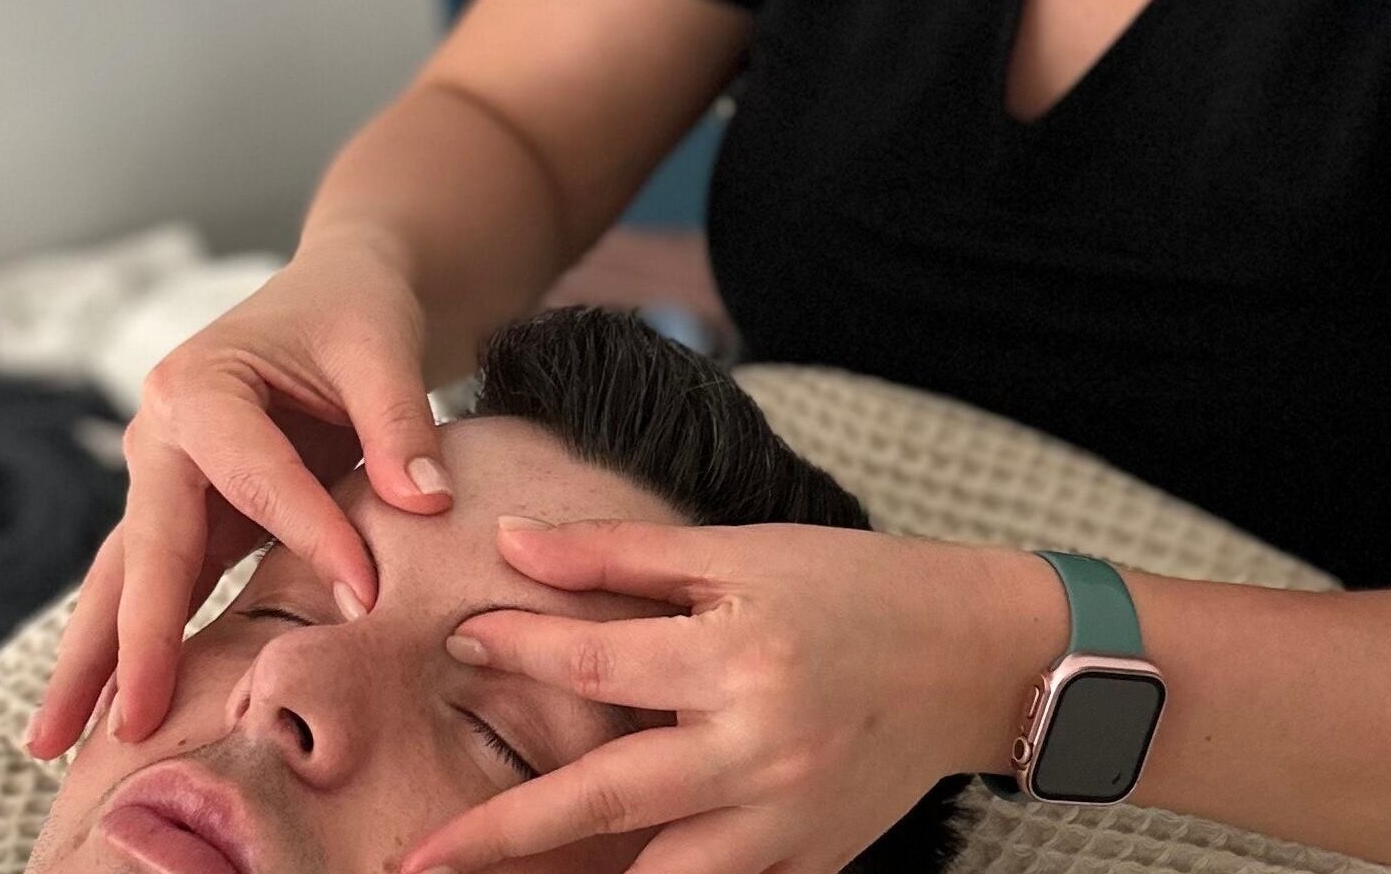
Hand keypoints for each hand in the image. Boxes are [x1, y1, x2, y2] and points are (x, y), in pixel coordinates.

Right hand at [25, 236, 455, 755]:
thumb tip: (425, 502)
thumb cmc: (355, 312)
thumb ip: (401, 421)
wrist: (335, 294)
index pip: (256, 477)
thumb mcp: (383, 345)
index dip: (311, 535)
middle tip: (131, 726)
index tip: (365, 598)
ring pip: (124, 581)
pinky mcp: (188, 516)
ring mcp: (165, 481)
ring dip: (96, 664)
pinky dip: (137, 649)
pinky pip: (158, 588)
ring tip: (57, 747)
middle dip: (134, 640)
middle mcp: (161, 436)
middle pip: (145, 547)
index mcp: (200, 383)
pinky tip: (112, 715)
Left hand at [397, 518, 1054, 873]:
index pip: (598, 661)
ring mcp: (786, 818)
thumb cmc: (851, 587)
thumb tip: (514, 547)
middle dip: (504, 834)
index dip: (519, 649)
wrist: (973, 654)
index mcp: (737, 658)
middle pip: (606, 800)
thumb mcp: (741, 552)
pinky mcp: (812, 863)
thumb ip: (623, 555)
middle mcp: (758, 748)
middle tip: (418, 861)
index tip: (459, 643)